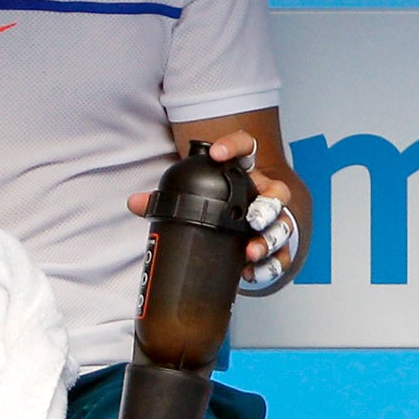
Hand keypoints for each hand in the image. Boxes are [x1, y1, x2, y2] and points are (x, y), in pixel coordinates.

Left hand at [128, 129, 301, 291]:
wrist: (243, 228)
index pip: (246, 148)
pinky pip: (282, 256)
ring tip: (252, 252)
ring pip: (283, 225)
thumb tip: (135, 202)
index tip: (218, 154)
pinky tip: (252, 272)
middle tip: (252, 220)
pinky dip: (270, 266)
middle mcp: (265, 194)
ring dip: (270, 239)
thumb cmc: (218, 205)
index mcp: (245, 173)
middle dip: (267, 207)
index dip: (235, 146)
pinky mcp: (279, 247)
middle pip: (276, 193)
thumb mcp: (194, 196)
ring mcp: (274, 221)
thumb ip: (166, 198)